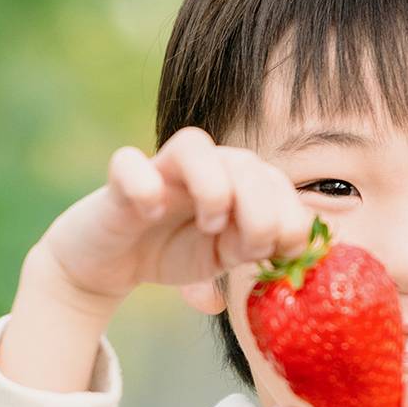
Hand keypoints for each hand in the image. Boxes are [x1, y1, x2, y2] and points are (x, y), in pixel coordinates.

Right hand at [37, 127, 312, 302]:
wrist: (109, 261)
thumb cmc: (174, 251)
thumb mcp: (223, 257)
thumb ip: (256, 248)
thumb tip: (298, 252)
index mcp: (237, 184)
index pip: (277, 184)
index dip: (289, 220)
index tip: (280, 257)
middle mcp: (205, 168)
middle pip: (246, 163)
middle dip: (260, 214)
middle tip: (247, 250)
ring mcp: (161, 169)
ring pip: (195, 145)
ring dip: (214, 190)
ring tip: (208, 227)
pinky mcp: (121, 179)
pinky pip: (129, 163)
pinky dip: (144, 187)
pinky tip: (151, 215)